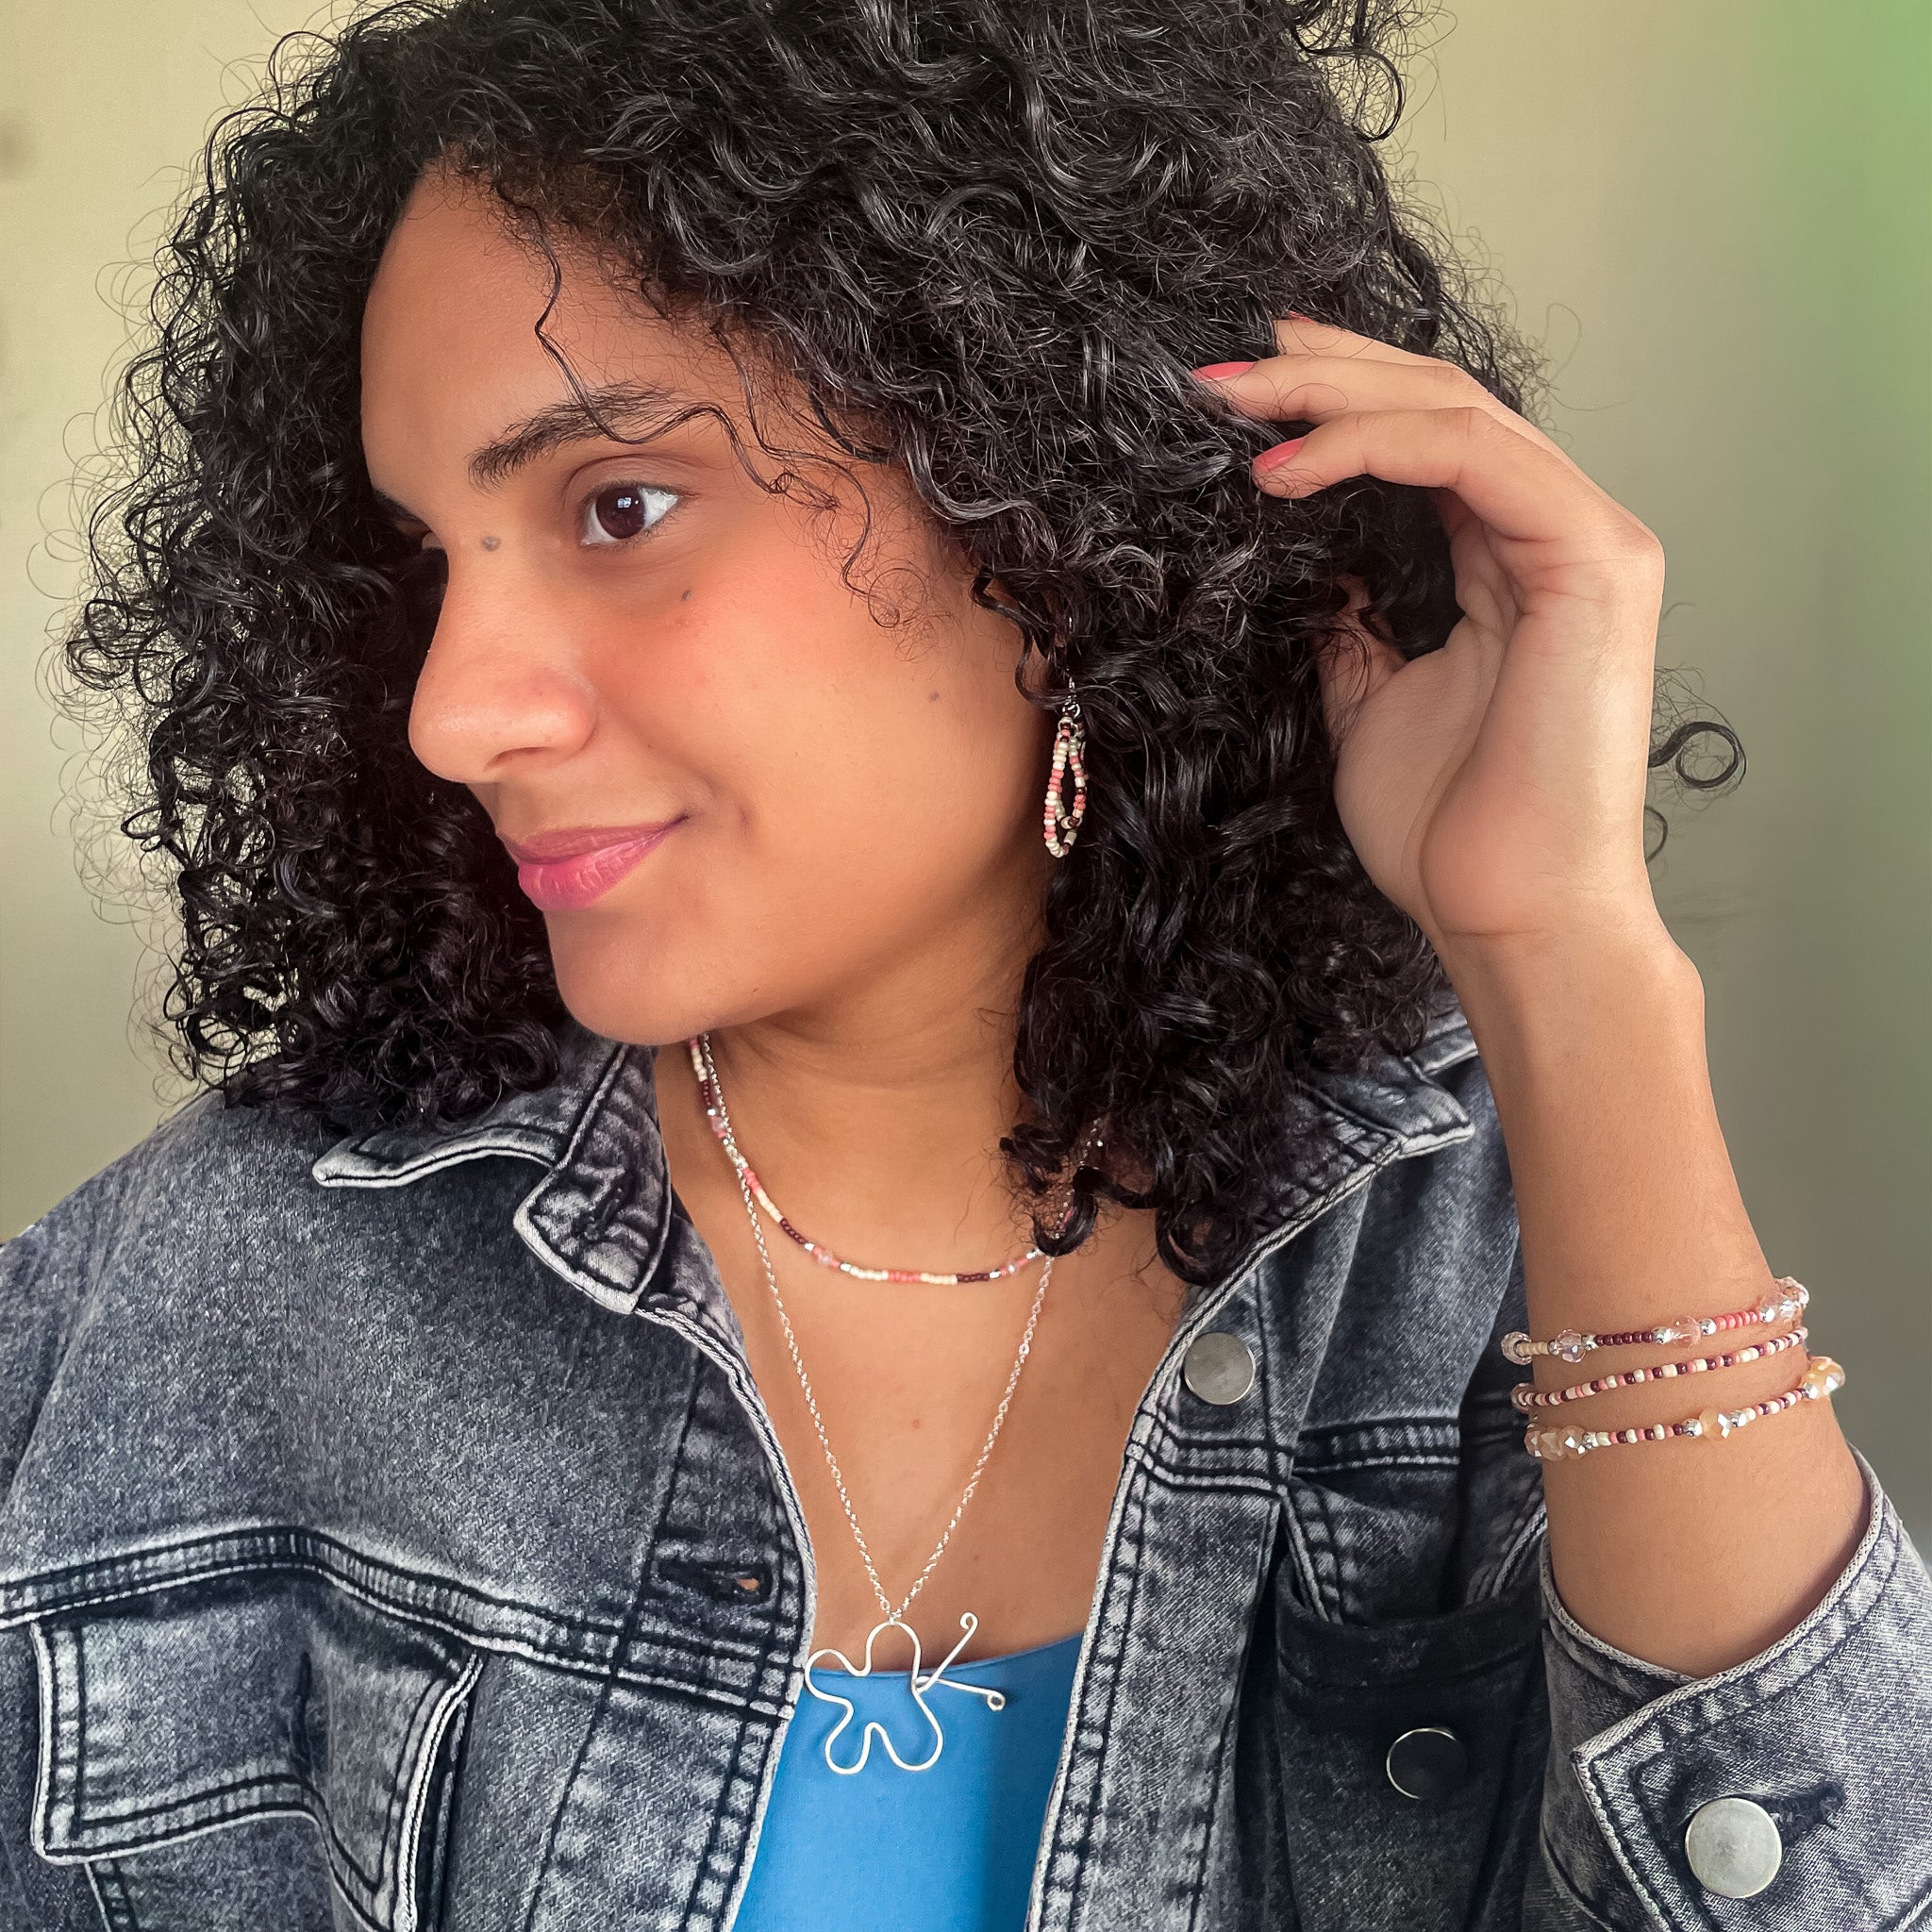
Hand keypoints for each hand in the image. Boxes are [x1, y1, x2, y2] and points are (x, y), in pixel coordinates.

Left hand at [1195, 316, 1672, 971]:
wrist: (1506, 917)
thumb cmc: (1448, 830)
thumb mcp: (1368, 701)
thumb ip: (1353, 619)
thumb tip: (1308, 562)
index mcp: (1517, 559)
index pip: (1427, 439)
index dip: (1332, 401)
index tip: (1234, 397)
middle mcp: (1562, 532)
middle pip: (1440, 402)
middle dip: (1321, 372)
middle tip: (1219, 370)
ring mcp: (1590, 539)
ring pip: (1455, 411)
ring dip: (1332, 393)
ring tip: (1235, 399)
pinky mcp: (1594, 561)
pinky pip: (1471, 459)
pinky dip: (1371, 447)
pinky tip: (1286, 470)